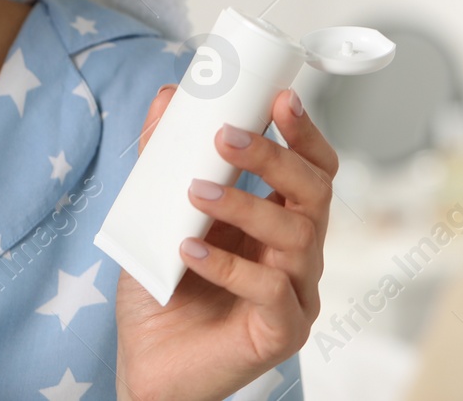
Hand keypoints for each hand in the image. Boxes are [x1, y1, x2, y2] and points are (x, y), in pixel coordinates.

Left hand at [114, 87, 334, 400]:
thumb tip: (167, 96)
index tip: (277, 98)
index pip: (313, 168)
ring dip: (245, 205)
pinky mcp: (281, 333)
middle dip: (274, 157)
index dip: (304, 132)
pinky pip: (271, 291)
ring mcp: (296, 294)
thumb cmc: (162, 289)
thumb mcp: (157, 214)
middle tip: (226, 136)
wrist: (147, 366)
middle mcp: (298, 254)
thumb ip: (163, 159)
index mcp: (279, 220)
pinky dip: (229, 266)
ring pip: (297, 235)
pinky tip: (189, 251)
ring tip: (195, 193)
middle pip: (315, 192)